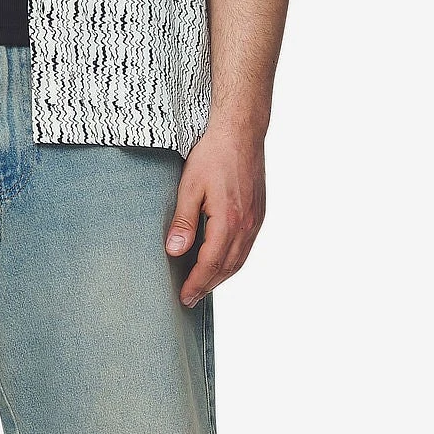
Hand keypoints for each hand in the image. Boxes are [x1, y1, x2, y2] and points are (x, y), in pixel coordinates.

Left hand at [166, 121, 266, 306]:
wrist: (241, 133)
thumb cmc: (213, 155)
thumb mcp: (190, 187)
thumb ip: (183, 222)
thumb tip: (174, 252)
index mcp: (229, 221)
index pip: (210, 264)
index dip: (195, 283)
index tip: (183, 297)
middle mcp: (247, 225)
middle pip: (226, 268)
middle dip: (207, 286)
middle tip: (190, 300)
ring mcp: (256, 221)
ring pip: (239, 260)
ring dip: (221, 277)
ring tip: (203, 287)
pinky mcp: (259, 214)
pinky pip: (246, 247)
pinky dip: (233, 262)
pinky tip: (221, 263)